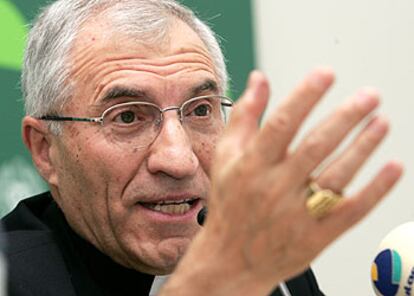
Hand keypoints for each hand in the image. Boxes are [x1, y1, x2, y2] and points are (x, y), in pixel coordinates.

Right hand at [161, 68, 402, 294]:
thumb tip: (259, 79)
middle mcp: (274, 188)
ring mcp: (297, 214)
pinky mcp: (315, 236)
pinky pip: (351, 210)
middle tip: (369, 96)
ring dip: (364, 147)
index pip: (280, 125)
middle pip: (316, 147)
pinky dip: (376, 189)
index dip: (304, 96)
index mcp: (251, 166)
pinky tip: (393, 167)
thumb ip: (244, 116)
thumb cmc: (229, 204)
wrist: (231, 259)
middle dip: (345, 117)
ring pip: (337, 176)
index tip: (326, 74)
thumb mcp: (226, 157)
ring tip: (381, 122)